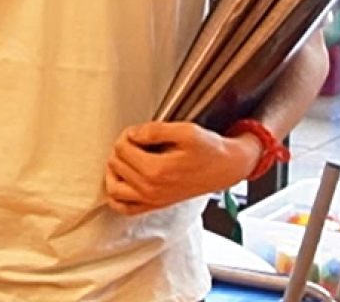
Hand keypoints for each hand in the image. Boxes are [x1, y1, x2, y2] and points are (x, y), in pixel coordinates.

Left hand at [104, 122, 258, 215]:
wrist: (226, 168)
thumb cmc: (210, 150)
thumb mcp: (185, 131)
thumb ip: (154, 130)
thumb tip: (132, 134)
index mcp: (157, 171)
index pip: (122, 148)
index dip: (127, 134)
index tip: (138, 132)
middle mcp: (151, 189)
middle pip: (116, 164)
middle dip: (122, 148)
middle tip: (136, 141)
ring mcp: (152, 200)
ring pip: (113, 188)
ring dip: (114, 170)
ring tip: (125, 158)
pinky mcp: (155, 205)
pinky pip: (124, 208)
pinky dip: (117, 195)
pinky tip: (123, 180)